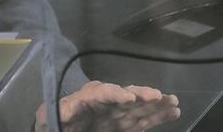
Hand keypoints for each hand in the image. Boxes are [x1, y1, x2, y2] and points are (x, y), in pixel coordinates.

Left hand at [35, 80, 180, 130]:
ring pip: (137, 107)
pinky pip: (142, 120)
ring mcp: (115, 114)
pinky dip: (157, 116)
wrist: (60, 128)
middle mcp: (102, 104)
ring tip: (173, 101)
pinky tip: (173, 111)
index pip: (100, 93)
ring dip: (155, 104)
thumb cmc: (53, 122)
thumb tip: (66, 110)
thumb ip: (59, 113)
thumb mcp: (49, 117)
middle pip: (123, 96)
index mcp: (83, 99)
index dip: (115, 94)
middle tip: (159, 95)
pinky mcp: (123, 126)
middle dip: (141, 95)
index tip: (128, 97)